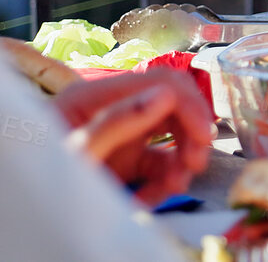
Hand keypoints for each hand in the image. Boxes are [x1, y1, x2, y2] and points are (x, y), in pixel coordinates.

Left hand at [54, 70, 212, 204]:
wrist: (26, 220)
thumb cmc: (43, 180)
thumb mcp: (76, 154)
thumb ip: (117, 122)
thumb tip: (165, 94)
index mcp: (96, 97)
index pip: (160, 82)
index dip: (190, 104)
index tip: (206, 136)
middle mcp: (113, 111)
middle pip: (173, 107)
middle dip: (191, 134)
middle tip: (195, 164)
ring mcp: (121, 136)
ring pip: (173, 137)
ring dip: (181, 162)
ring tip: (172, 188)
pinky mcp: (126, 162)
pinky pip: (161, 165)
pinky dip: (165, 182)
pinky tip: (151, 199)